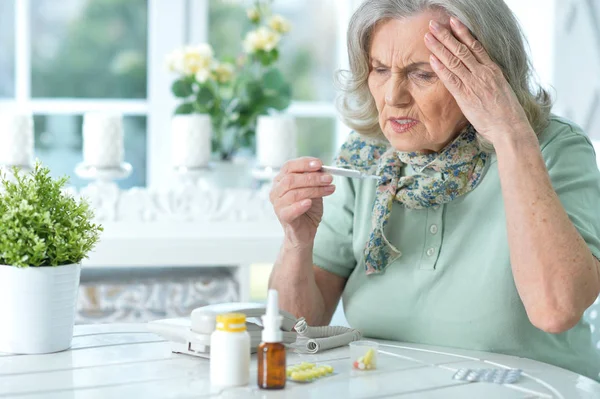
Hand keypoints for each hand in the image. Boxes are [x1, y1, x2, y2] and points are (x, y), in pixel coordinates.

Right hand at [270, 157, 335, 248]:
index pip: (289, 166)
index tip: (319, 164)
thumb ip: (314, 179)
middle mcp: (276, 191)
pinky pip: (290, 210)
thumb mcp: (313, 190)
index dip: (304, 163)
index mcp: (281, 180)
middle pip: (291, 179)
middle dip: (312, 177)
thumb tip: (322, 169)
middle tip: (328, 178)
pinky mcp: (283, 217)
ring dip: (314, 190)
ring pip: (294, 193)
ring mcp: (278, 204)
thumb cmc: (307, 209)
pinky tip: (309, 203)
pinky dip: (300, 205)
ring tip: (328, 190)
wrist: (305, 231)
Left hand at [424, 18, 535, 143]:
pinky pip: (451, 79)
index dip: (462, 32)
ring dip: (439, 47)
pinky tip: (432, 59)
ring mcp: (474, 83)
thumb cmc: (507, 112)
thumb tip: (479, 74)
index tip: (453, 21)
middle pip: (461, 49)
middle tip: (433, 24)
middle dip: (446, 35)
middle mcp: (483, 73)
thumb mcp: (500, 89)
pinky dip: (441, 68)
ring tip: (428, 36)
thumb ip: (488, 79)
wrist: (510, 127)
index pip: (475, 45)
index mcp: (493, 69)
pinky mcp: (466, 96)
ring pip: (454, 61)